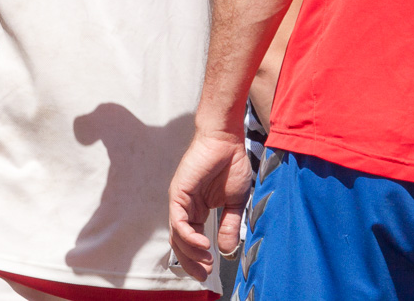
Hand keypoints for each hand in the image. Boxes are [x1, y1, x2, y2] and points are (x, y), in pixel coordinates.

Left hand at [167, 126, 251, 281]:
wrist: (227, 139)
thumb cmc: (231, 164)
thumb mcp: (236, 202)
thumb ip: (230, 226)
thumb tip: (227, 251)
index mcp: (197, 209)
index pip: (192, 239)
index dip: (198, 258)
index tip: (209, 271)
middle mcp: (185, 206)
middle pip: (180, 242)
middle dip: (191, 261)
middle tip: (204, 274)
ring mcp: (180, 199)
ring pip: (178, 234)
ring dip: (190, 252)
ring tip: (207, 262)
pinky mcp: (178, 192)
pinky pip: (179, 220)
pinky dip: (189, 235)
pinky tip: (203, 244)